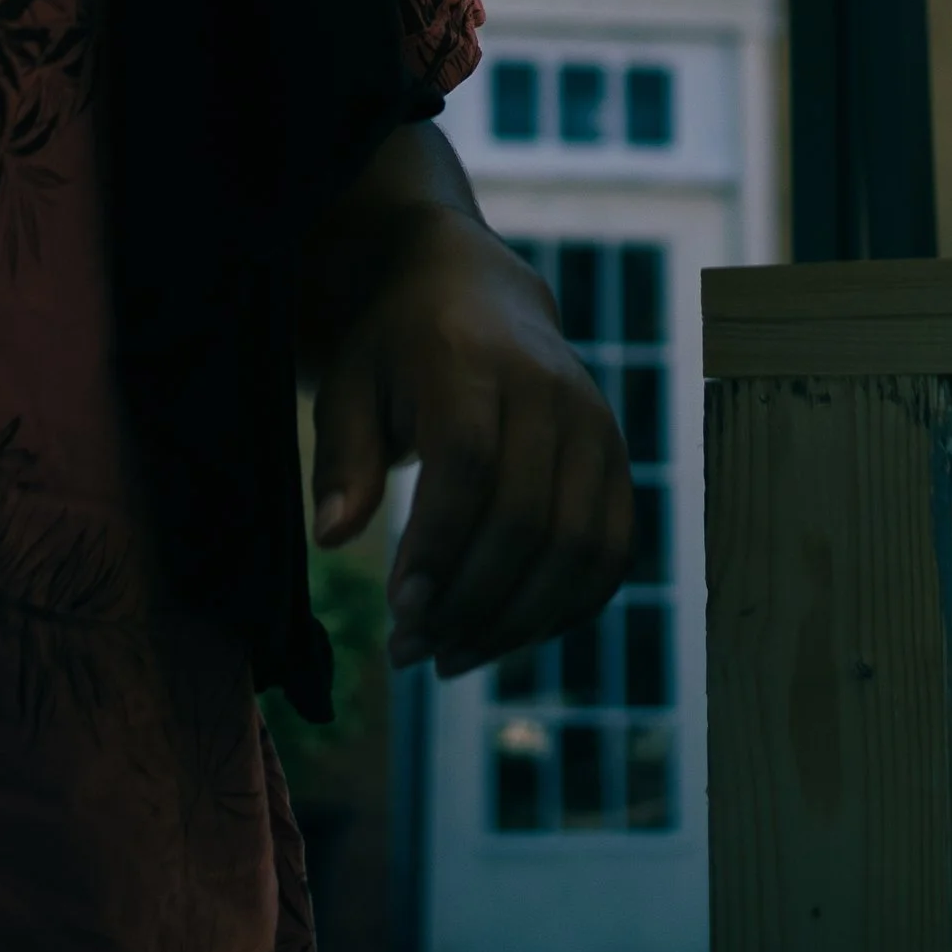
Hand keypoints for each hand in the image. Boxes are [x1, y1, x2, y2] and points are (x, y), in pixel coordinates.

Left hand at [309, 203, 634, 680]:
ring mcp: (596, 425)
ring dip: (516, 621)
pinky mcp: (618, 460)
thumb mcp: (352, 382)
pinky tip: (506, 636)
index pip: (468, 463)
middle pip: (527, 517)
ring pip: (578, 547)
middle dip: (469, 602)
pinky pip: (611, 553)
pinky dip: (565, 609)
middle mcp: (550, 390)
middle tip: (411, 651)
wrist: (480, 293)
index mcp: (473, 358)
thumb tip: (332, 537)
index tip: (398, 609)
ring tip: (451, 657)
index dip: (438, 544)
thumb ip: (343, 457)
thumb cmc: (400, 347)